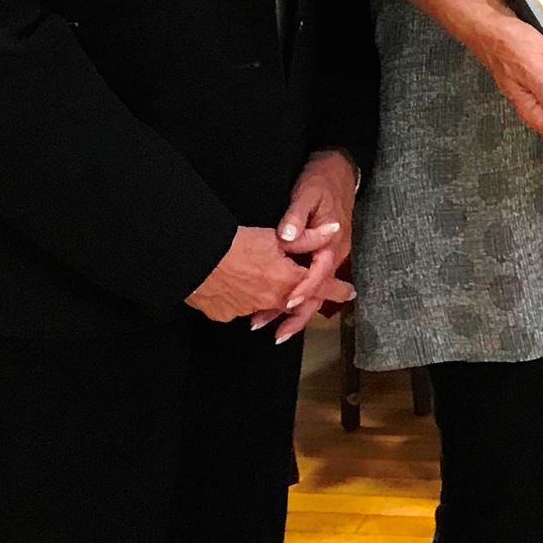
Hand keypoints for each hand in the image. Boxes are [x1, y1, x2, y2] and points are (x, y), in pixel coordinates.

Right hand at [187, 227, 341, 323]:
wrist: (194, 260)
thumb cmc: (236, 244)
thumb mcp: (276, 236)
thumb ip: (308, 237)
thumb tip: (333, 229)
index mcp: (287, 281)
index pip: (321, 288)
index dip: (336, 289)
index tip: (348, 292)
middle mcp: (271, 300)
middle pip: (295, 305)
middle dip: (305, 304)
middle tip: (313, 302)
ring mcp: (246, 310)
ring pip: (267, 309)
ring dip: (274, 306)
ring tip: (278, 305)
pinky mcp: (225, 314)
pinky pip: (242, 311)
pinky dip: (246, 305)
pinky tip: (242, 296)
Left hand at [261, 149, 358, 339]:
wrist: (339, 169)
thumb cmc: (323, 180)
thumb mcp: (308, 193)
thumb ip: (297, 216)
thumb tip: (287, 237)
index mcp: (332, 241)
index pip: (320, 272)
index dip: (304, 289)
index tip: (288, 303)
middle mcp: (334, 253)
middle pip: (320, 292)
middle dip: (300, 315)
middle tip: (279, 334)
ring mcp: (330, 255)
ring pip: (315, 290)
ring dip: (296, 311)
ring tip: (274, 329)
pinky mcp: (322, 254)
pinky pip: (312, 281)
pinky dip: (298, 297)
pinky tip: (281, 307)